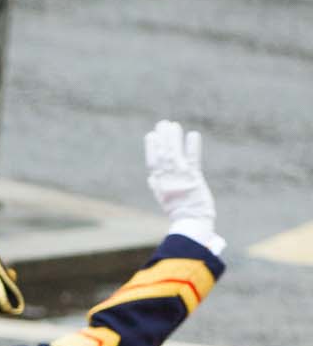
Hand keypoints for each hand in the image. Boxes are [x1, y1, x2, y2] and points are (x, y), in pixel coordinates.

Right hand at [145, 120, 216, 242]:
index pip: (153, 162)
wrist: (190, 222)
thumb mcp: (165, 199)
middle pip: (162, 155)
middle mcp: (167, 179)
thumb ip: (157, 186)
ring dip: (173, 139)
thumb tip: (151, 178)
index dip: (152, 148)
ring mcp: (179, 178)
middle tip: (162, 123)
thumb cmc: (180, 213)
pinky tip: (192, 135)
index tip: (151, 135)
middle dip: (162, 138)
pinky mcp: (193, 179)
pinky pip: (192, 160)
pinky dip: (191, 147)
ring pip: (173, 155)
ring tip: (173, 125)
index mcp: (159, 183)